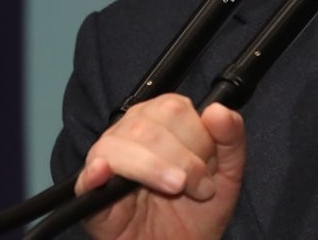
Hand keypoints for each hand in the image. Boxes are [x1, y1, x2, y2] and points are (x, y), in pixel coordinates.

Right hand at [74, 96, 245, 239]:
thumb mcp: (228, 173)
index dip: (197, 137)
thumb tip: (217, 109)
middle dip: (181, 158)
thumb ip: (231, 137)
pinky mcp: (91, 194)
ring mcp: (107, 161)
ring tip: (175, 189)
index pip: (173, 108)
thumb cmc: (199, 209)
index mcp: (162, 120)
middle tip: (198, 188)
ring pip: (118, 146)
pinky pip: (86, 177)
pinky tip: (103, 174)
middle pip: (147, 125)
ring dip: (152, 168)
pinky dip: (93, 174)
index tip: (209, 170)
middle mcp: (130, 132)